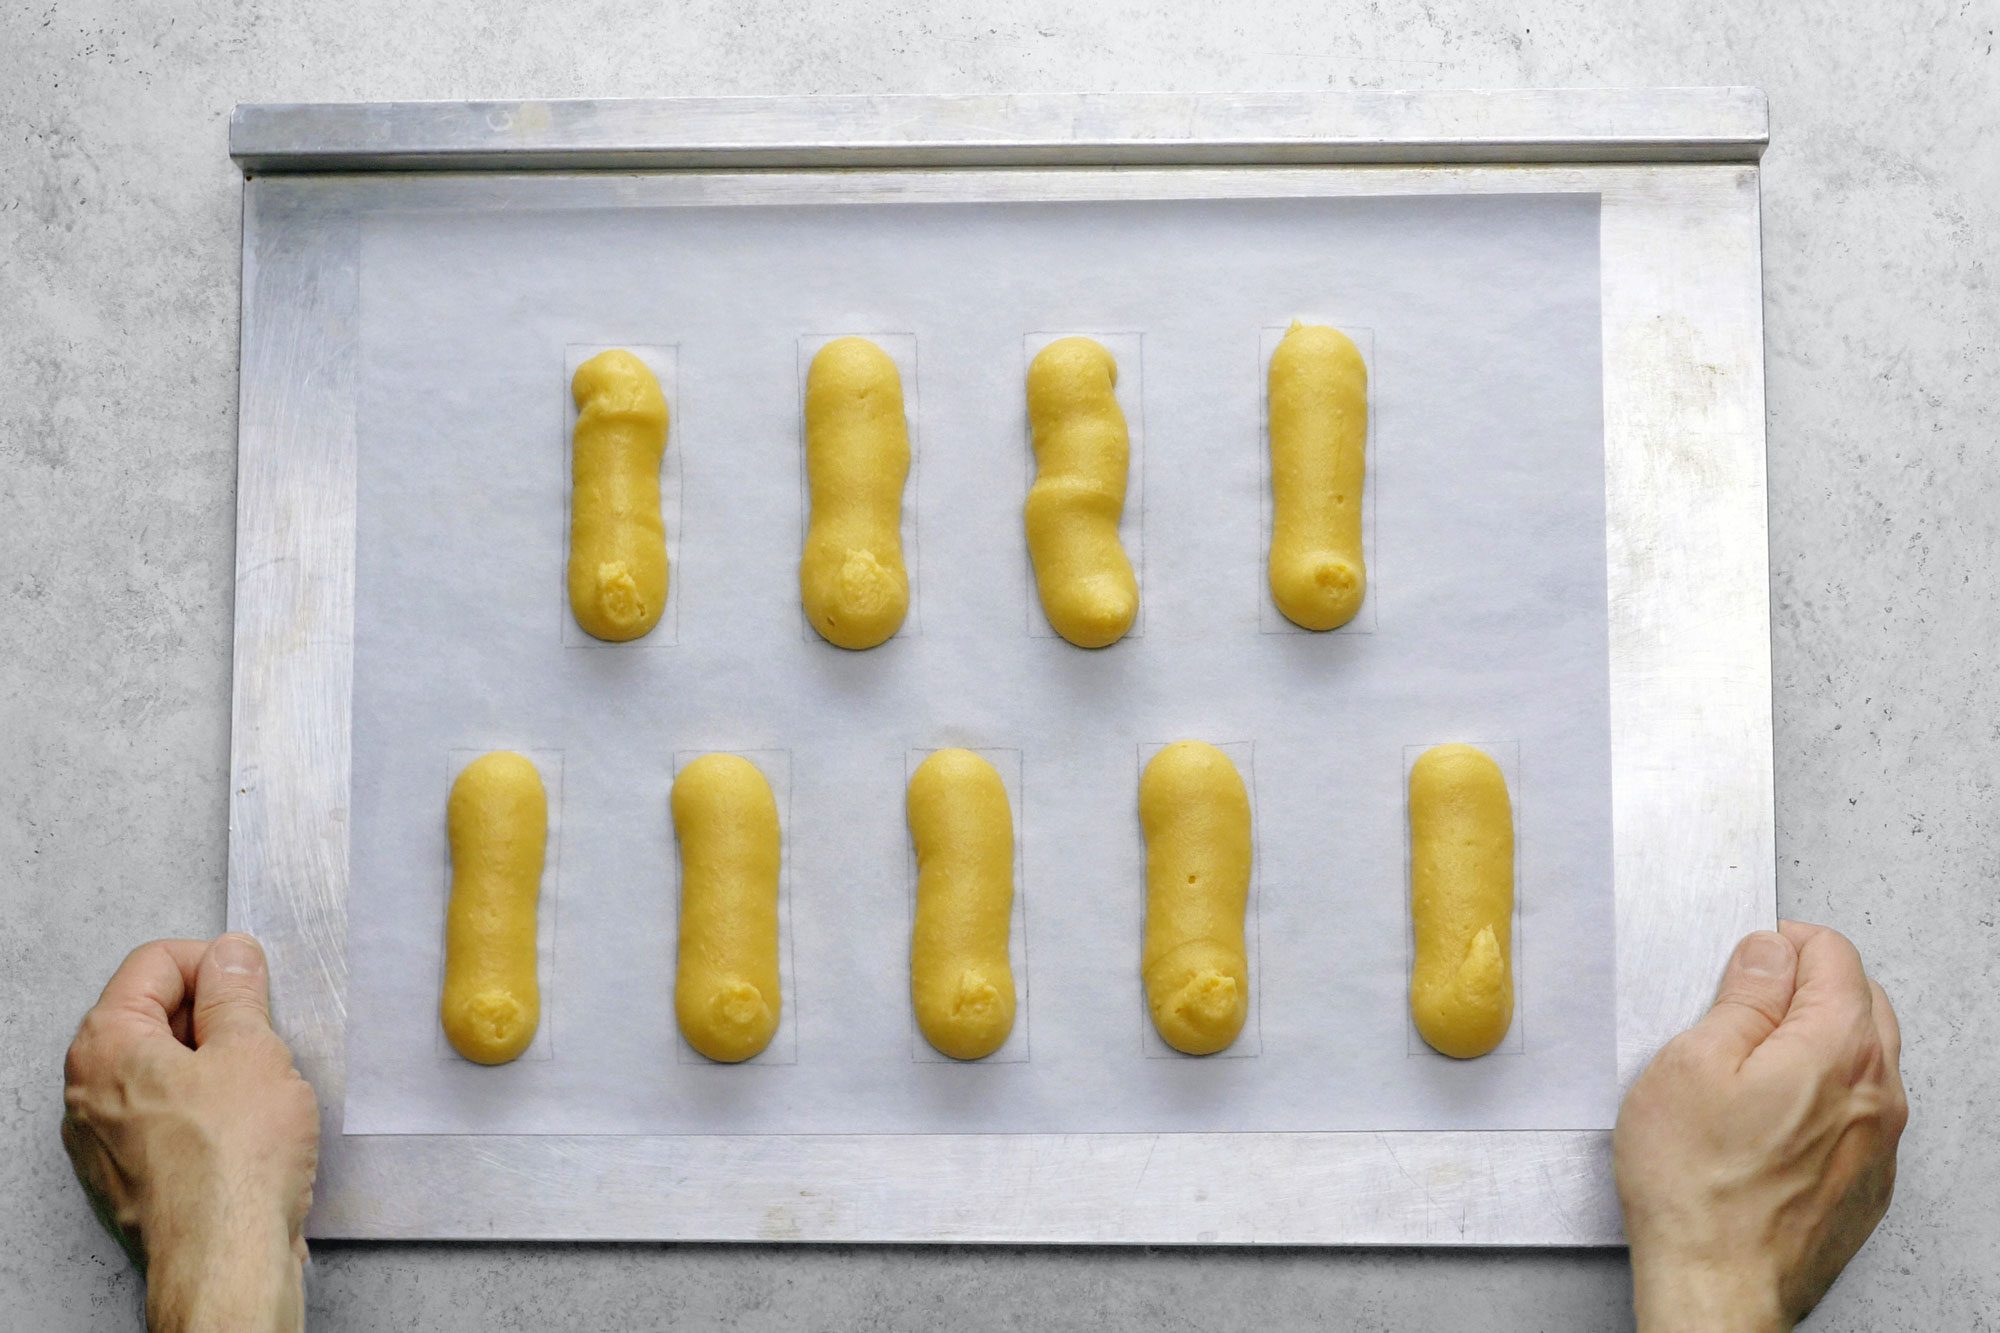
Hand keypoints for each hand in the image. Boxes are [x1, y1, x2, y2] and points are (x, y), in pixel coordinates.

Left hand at [62, 935, 319, 1332]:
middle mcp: (88, 1089)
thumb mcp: (252, 1049)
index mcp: (106, 1043)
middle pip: (152, 1014)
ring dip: (213, 1064)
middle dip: (213, 1015)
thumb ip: (236, 992)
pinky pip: (167, 1117)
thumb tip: (230, 955)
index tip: (253, 985)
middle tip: (263, 1037)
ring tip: (259, 1087)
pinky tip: (244, 1129)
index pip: (155, 963)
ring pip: (163, 1068)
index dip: (214, 963)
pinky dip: (205, 1109)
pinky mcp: (130, 1175)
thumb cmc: (233, 1161)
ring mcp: (104, 1138)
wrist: (227, 1257)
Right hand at [1614, 921, 1906, 1330]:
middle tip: (1744, 1001)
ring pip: (1867, 1056)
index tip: (1749, 958)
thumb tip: (1769, 953)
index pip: (1835, 955)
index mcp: (1838, 1047)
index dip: (1785, 943)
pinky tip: (1771, 1114)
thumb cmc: (1697, 1185)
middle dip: (1809, 984)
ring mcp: (1881, 1141)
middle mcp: (1878, 1091)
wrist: (1718, 1283)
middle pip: (1862, 1000)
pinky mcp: (1870, 1180)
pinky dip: (1827, 1090)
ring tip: (1753, 1059)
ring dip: (1820, 1037)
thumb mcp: (1693, 1061)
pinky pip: (1862, 1110)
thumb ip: (1744, 996)